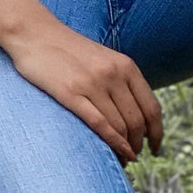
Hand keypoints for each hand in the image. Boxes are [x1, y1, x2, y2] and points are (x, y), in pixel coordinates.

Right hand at [4, 20, 162, 166]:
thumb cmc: (68, 50)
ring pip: (120, 126)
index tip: (155, 147)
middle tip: (134, 155)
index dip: (157, 132)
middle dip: (138, 144)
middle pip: (137, 121)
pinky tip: (117, 153)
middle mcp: (113, 74)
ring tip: (122, 159)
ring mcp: (92, 84)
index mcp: (125, 66)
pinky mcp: (70, 93)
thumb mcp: (103, 58)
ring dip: (125, 148)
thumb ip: (121, 79)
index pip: (151, 107)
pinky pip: (99, 124)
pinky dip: (113, 143)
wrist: (35, 33)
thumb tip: (136, 113)